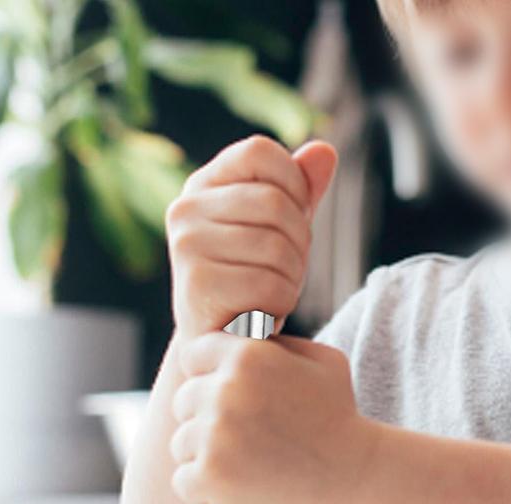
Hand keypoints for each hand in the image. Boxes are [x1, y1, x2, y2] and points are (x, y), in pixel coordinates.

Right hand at [166, 135, 337, 337]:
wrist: (221, 346)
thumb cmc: (252, 284)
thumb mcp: (277, 231)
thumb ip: (299, 191)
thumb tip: (325, 151)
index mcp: (202, 186)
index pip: (261, 152)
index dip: (294, 184)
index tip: (292, 221)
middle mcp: (185, 210)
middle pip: (276, 203)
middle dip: (299, 242)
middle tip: (286, 271)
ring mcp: (187, 247)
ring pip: (278, 248)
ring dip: (292, 278)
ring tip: (272, 294)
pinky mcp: (198, 287)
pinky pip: (270, 286)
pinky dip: (281, 305)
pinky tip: (263, 315)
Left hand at [169, 332, 379, 503]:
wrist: (356, 483)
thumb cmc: (342, 423)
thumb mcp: (324, 364)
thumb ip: (278, 345)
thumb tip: (244, 340)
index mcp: (247, 356)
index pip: (194, 357)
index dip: (208, 378)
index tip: (229, 401)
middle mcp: (225, 391)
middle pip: (184, 402)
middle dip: (206, 420)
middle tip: (242, 441)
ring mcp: (214, 435)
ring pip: (182, 443)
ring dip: (205, 457)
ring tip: (243, 468)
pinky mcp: (210, 476)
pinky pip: (183, 480)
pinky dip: (204, 492)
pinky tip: (234, 491)